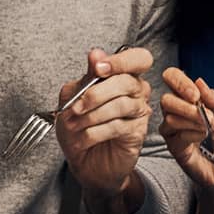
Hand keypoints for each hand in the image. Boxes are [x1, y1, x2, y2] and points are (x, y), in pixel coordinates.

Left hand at [54, 48, 153, 205]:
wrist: (82, 160)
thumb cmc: (80, 125)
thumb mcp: (74, 96)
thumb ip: (86, 76)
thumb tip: (96, 53)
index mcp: (123, 74)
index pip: (138, 58)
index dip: (120, 61)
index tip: (98, 68)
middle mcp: (137, 90)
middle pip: (126, 82)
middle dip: (96, 94)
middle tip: (76, 107)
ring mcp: (139, 111)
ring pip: (121, 105)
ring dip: (91, 116)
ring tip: (73, 125)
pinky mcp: (137, 133)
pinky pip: (118, 126)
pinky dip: (95, 132)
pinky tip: (83, 138)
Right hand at [160, 67, 213, 195]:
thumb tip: (199, 82)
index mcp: (192, 98)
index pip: (173, 79)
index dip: (179, 82)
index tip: (196, 94)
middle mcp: (179, 110)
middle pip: (167, 99)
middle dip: (187, 106)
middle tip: (208, 115)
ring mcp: (174, 129)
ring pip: (170, 117)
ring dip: (196, 121)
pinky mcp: (174, 145)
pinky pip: (175, 134)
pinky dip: (192, 133)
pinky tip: (205, 137)